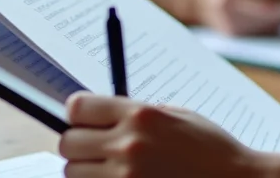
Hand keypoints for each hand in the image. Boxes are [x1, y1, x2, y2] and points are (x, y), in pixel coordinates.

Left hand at [60, 92, 264, 177]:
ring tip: (109, 169)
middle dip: (79, 144)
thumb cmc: (211, 150)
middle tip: (95, 147)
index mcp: (141, 116)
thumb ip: (136, 114)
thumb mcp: (176, 116)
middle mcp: (129, 145)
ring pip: (72, 173)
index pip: (77, 108)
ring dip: (85, 170)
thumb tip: (100, 114)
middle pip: (68, 143)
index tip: (84, 119)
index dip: (78, 113)